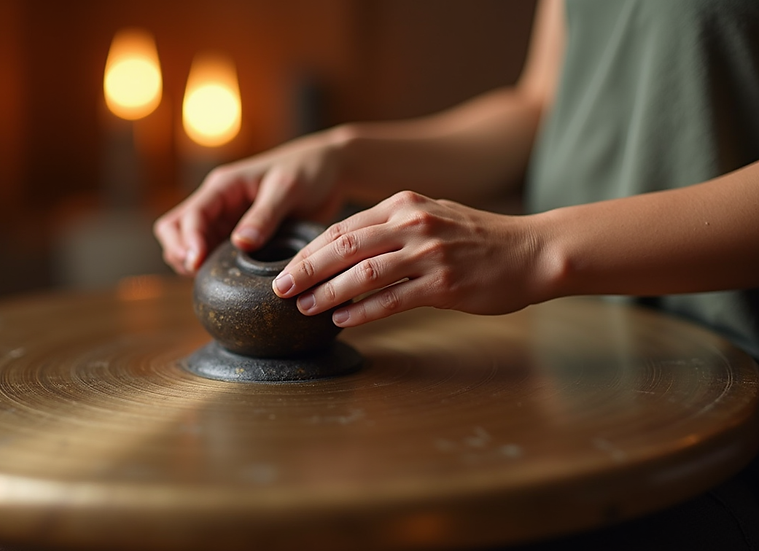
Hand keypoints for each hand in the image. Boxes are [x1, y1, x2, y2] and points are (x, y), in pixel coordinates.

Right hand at [153, 131, 346, 275]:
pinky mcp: (238, 235)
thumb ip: (264, 215)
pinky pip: (214, 253)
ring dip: (192, 261)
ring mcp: (226, 220)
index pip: (191, 214)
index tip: (196, 264)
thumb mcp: (287, 189)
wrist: (329, 170)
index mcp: (224, 186)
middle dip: (179, 251)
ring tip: (209, 281)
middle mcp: (218, 203)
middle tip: (197, 274)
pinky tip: (226, 281)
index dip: (188, 240)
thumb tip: (241, 244)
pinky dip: (211, 267)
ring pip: (189, 243)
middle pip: (175, 228)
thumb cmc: (308, 170)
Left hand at [272, 191, 551, 325]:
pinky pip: (393, 299)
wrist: (533, 250)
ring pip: (364, 273)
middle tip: (280, 288)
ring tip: (305, 308)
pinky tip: (342, 320)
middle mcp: (413, 223)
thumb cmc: (478, 239)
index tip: (285, 267)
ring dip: (328, 292)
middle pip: (345, 246)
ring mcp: (429, 253)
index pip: (343, 227)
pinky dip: (363, 311)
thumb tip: (346, 252)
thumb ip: (392, 227)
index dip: (309, 249)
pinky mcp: (444, 283)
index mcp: (404, 204)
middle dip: (306, 268)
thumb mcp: (431, 216)